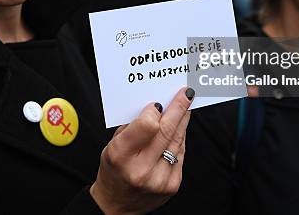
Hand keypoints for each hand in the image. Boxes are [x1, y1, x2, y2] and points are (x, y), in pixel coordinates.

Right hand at [90, 87, 194, 214]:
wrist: (117, 205)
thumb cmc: (113, 169)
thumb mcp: (112, 145)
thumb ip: (131, 126)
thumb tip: (155, 105)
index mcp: (120, 156)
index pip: (146, 125)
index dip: (155, 111)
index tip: (159, 101)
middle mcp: (141, 169)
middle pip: (166, 131)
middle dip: (178, 108)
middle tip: (186, 93)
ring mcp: (159, 179)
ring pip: (177, 141)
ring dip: (183, 121)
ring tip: (186, 107)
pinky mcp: (172, 185)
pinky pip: (180, 154)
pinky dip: (180, 139)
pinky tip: (179, 129)